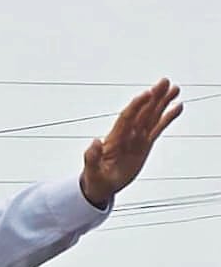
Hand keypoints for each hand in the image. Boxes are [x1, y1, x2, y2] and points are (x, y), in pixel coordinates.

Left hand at [79, 78, 182, 207]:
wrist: (101, 184)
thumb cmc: (95, 178)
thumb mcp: (91, 171)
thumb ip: (92, 157)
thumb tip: (94, 142)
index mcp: (114, 139)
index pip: (127, 118)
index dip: (137, 106)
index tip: (147, 93)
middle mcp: (127, 134)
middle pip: (142, 112)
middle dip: (153, 97)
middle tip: (165, 81)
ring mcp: (137, 138)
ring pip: (151, 116)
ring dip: (162, 102)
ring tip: (174, 89)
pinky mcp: (144, 144)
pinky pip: (157, 128)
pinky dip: (167, 117)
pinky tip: (176, 107)